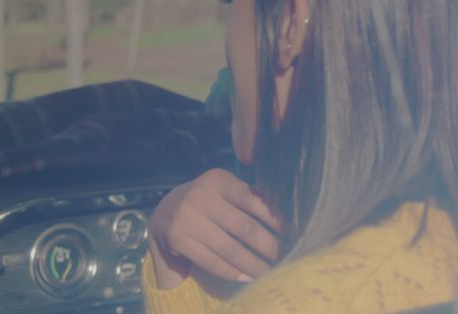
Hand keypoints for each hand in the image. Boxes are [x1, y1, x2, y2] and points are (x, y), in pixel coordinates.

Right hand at [148, 168, 280, 288]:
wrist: (165, 211)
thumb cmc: (209, 201)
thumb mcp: (226, 190)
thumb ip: (250, 197)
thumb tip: (286, 213)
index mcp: (219, 179)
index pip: (253, 201)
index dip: (275, 219)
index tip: (292, 233)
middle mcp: (200, 195)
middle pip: (244, 227)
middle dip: (268, 246)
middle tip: (284, 258)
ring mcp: (186, 217)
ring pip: (229, 248)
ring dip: (252, 264)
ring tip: (268, 273)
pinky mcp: (177, 239)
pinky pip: (210, 261)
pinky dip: (231, 272)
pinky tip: (246, 277)